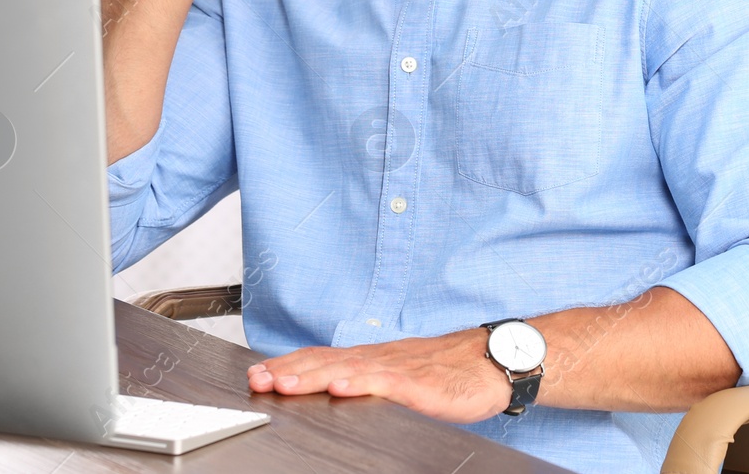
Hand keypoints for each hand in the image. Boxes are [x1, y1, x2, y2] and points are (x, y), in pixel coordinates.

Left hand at [245, 328, 511, 422]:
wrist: (492, 360)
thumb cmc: (449, 372)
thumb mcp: (401, 376)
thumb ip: (370, 382)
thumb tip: (335, 390)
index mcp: (373, 358)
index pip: (321, 358)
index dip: (288, 365)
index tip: (258, 374)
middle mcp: (379, 357)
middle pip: (325, 361)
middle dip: (288, 371)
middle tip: (257, 380)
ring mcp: (397, 367)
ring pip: (348, 368)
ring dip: (313, 376)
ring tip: (284, 384)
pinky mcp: (418, 382)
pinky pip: (385, 381)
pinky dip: (361, 382)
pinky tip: (341, 387)